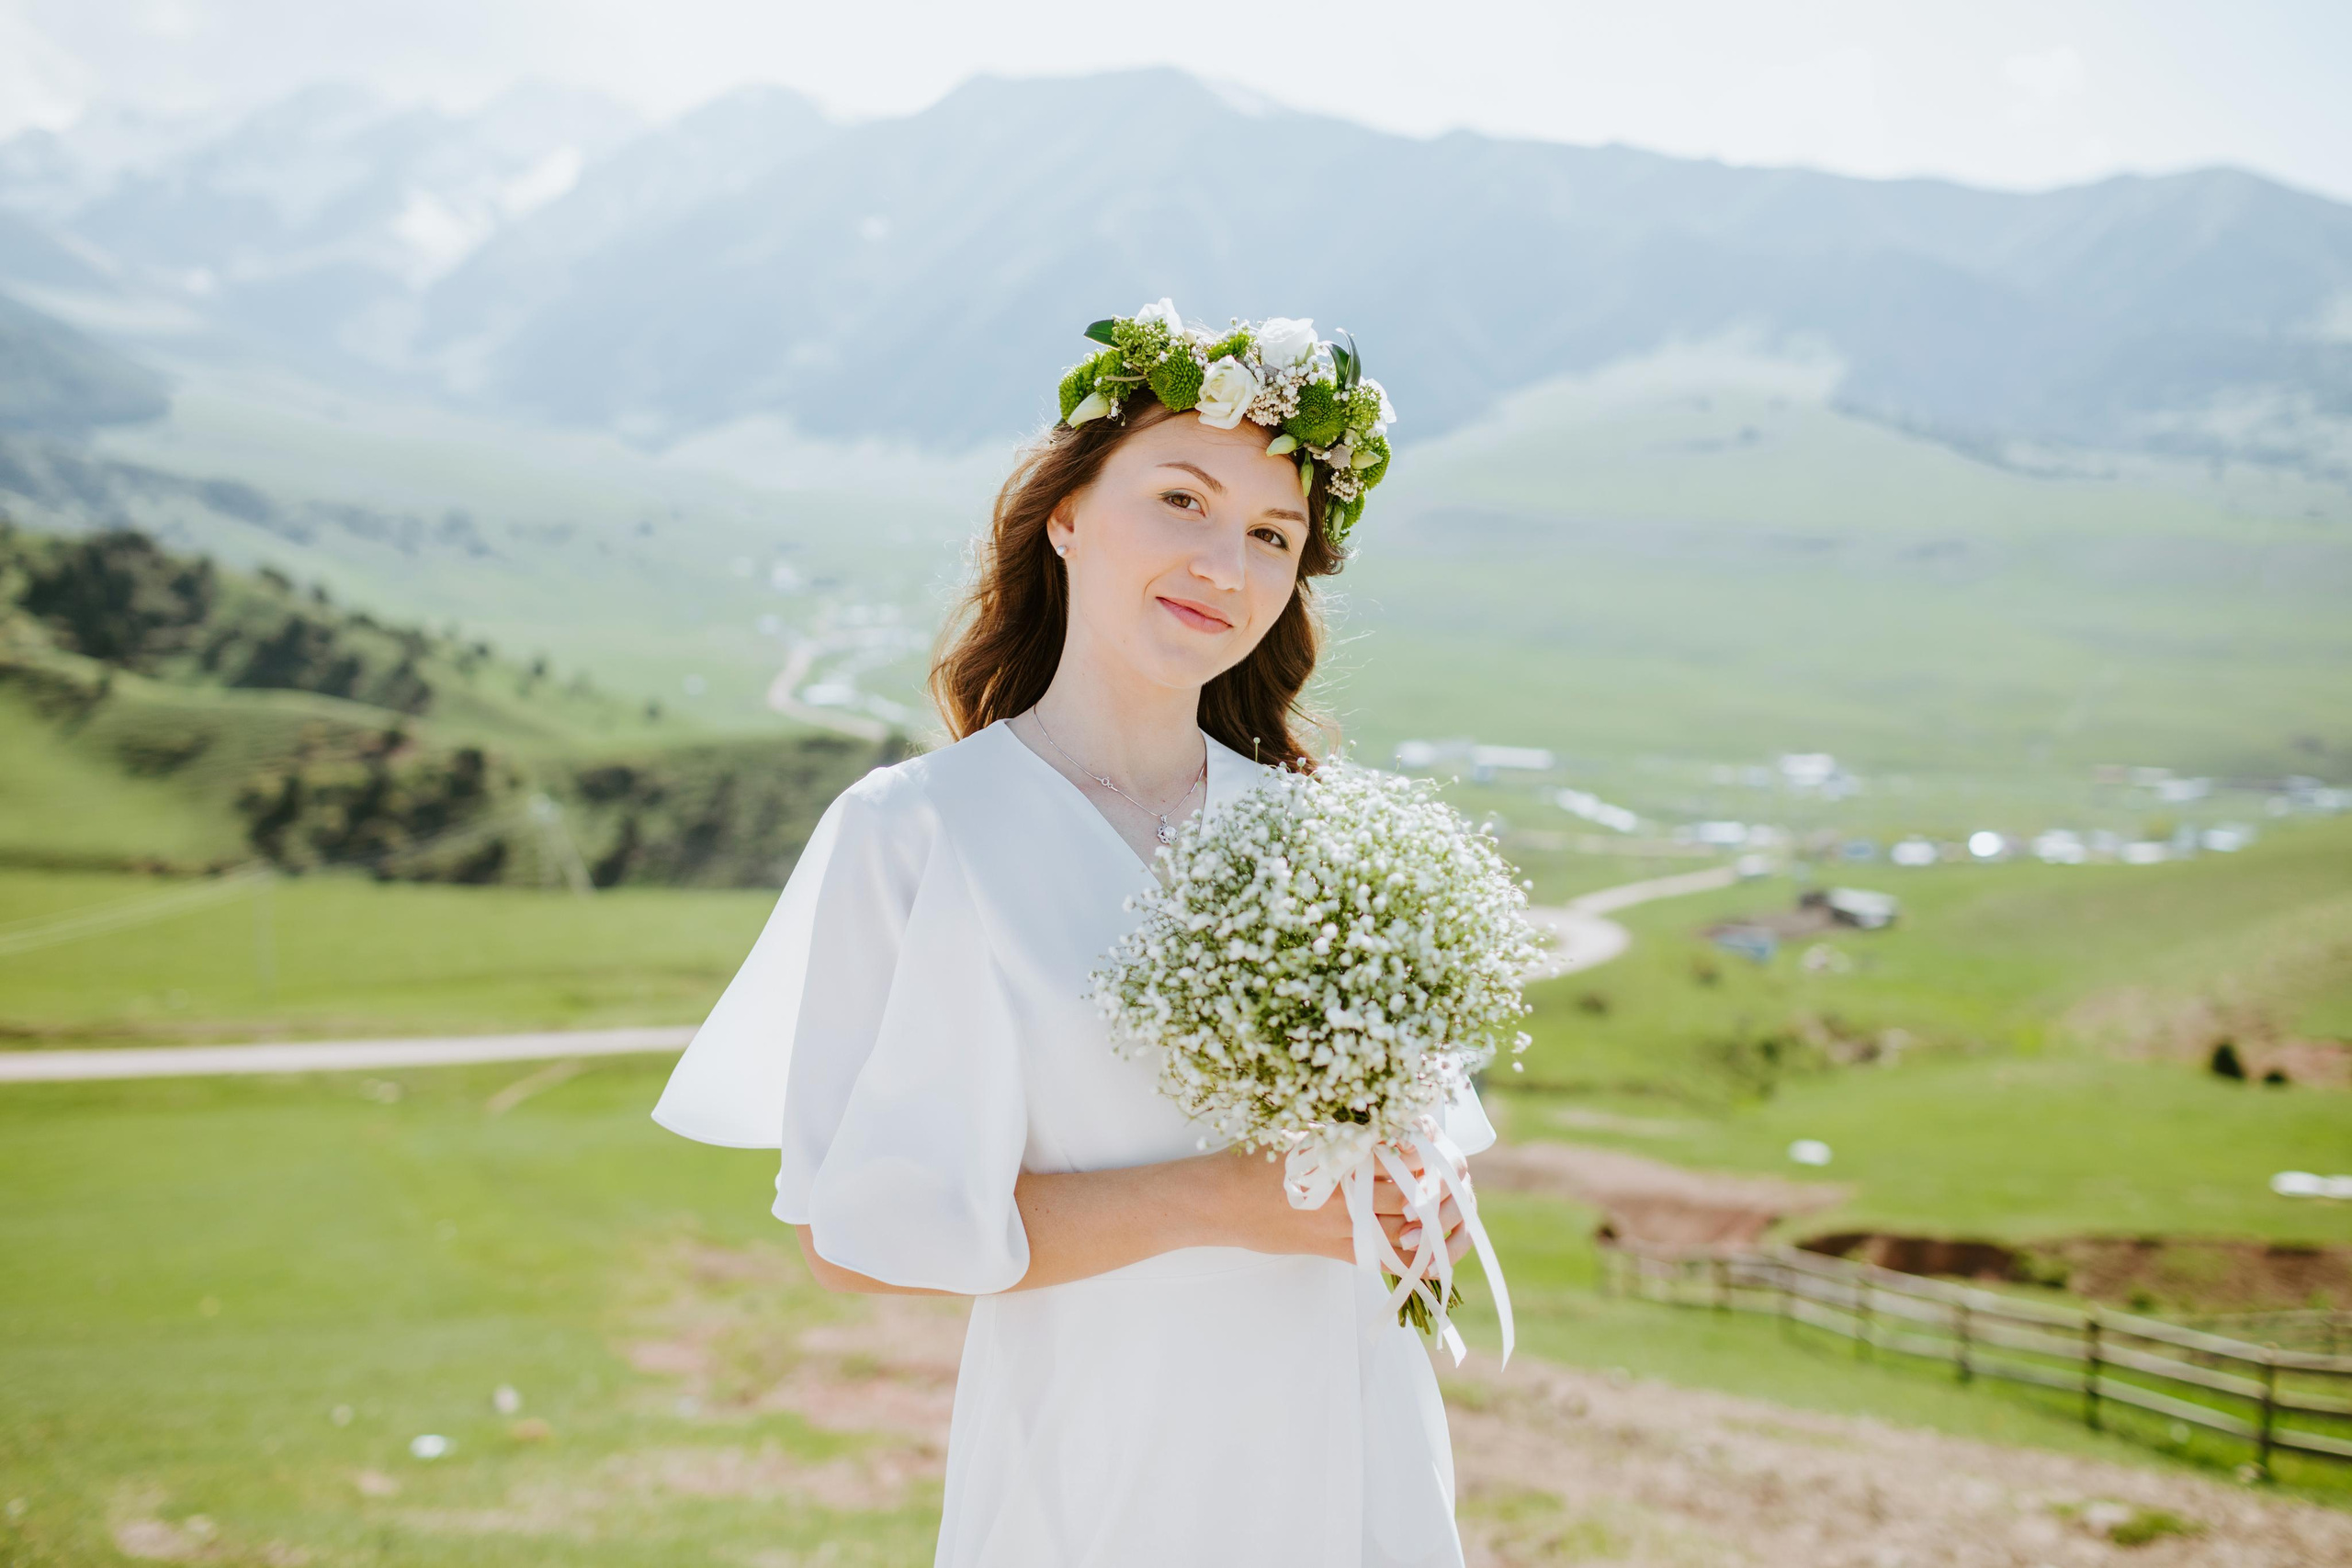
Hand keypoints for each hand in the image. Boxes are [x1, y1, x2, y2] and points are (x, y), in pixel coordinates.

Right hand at [1194, 1144, 1469, 1272]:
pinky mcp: (1332, 1249)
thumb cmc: (1257, 1159)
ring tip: (1446, 1213)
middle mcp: (1344, 1194)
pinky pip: (1380, 1259)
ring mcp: (1339, 1226)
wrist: (1221, 1201)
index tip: (1441, 1148)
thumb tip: (1392, 1126)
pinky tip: (1427, 1251)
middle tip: (1455, 1182)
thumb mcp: (1301, 1132)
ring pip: (1402, 1232)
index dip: (1430, 1156)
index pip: (1400, 1157)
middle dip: (1439, 1192)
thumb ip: (1343, 1131)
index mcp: (1339, 1158)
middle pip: (1409, 1196)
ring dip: (1431, 1227)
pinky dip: (1410, 1257)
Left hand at [1371, 1148, 1470, 1279]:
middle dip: (1432, 1220)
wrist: (1378, 1167)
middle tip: (1406, 1237)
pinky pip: (1460, 1242)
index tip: (1405, 1209)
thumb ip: (1396, 1135)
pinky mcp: (1459, 1222)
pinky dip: (1446, 1258)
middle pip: (1458, 1199)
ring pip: (1462, 1223)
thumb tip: (1404, 1142)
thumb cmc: (1383, 1148)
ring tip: (1414, 1256)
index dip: (1432, 1189)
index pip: (1450, 1167)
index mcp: (1443, 1150)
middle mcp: (1458, 1175)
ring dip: (1439, 1243)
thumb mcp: (1387, 1136)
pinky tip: (1428, 1270)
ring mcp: (1461, 1199)